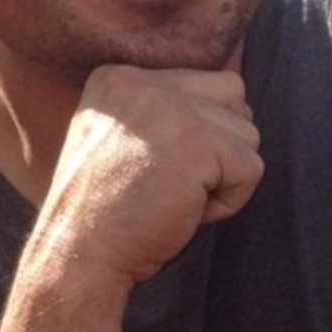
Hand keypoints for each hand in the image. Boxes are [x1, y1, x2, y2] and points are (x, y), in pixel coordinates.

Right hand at [26, 64, 262, 290]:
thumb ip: (160, 110)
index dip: (196, 134)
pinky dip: (230, 201)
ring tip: (175, 197)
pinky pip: (251, 168)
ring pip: (247, 132)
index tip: (153, 169)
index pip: (202, 81)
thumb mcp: (116, 138)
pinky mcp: (198, 144)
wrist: (80, 254)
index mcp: (118, 77)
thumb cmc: (104, 212)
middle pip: (232, 95)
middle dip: (220, 144)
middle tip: (172, 182)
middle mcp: (142, 82)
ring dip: (224, 175)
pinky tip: (185, 211)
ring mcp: (171, 109)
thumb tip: (234, 97)